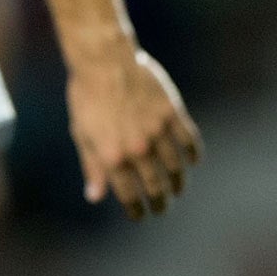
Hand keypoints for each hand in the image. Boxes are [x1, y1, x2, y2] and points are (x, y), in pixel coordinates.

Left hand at [66, 43, 201, 219]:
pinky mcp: (171, 112)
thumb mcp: (82, 135)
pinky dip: (193, 154)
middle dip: (160, 202)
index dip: (137, 210)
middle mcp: (137, 148)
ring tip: (177, 189)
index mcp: (113, 157)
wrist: (104, 60)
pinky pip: (188, 140)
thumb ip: (92, 168)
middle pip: (155, 186)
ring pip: (175, 167)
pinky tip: (192, 161)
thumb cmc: (87, 97)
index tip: (141, 215)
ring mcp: (157, 130)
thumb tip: (95, 197)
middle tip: (162, 208)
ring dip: (178, 183)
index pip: (129, 196)